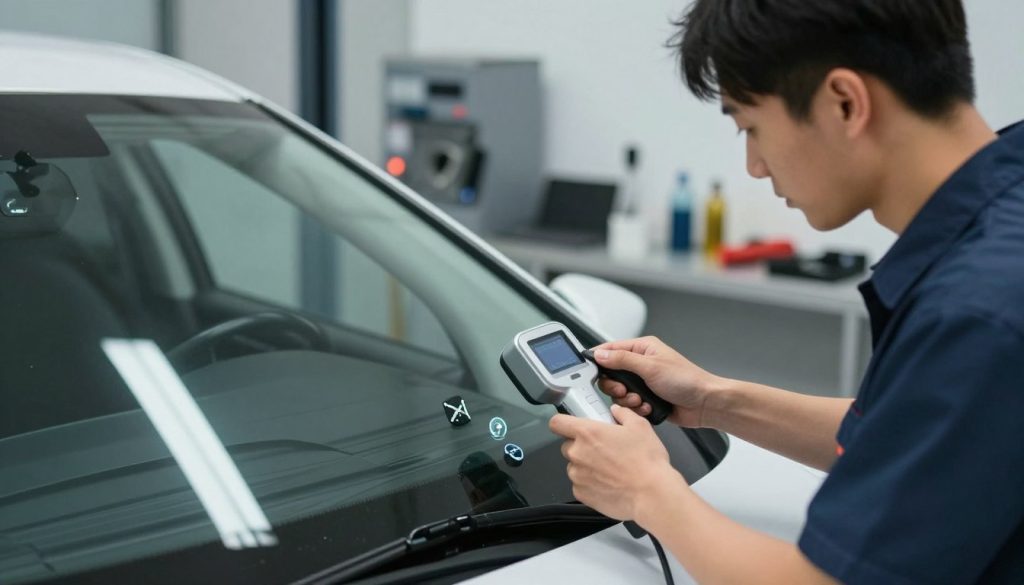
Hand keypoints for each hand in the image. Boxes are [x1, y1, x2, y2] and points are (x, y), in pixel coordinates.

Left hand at [549, 405, 686, 520]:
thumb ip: (623, 414)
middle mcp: (577, 453)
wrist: (651, 494)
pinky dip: (590, 484)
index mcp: (587, 433)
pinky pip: (580, 484)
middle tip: (602, 450)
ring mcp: (577, 475)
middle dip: (581, 446)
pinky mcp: (581, 494)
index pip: (557, 423)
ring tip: (609, 470)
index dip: (562, 423)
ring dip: (586, 466)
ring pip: (574, 466)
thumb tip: (616, 411)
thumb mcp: (640, 426)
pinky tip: (609, 484)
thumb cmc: (646, 460)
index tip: (571, 426)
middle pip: (568, 446)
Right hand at [592, 336, 720, 427]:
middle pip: (611, 374)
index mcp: (643, 349)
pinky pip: (630, 405)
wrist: (705, 404)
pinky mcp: (647, 399)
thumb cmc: (687, 380)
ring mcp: (644, 382)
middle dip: (615, 386)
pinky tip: (649, 407)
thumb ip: (622, 360)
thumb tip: (600, 354)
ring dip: (628, 399)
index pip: (611, 349)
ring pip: (619, 392)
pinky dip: (637, 409)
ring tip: (641, 400)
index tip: (591, 371)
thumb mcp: (651, 367)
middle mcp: (641, 364)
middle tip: (624, 390)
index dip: (599, 359)